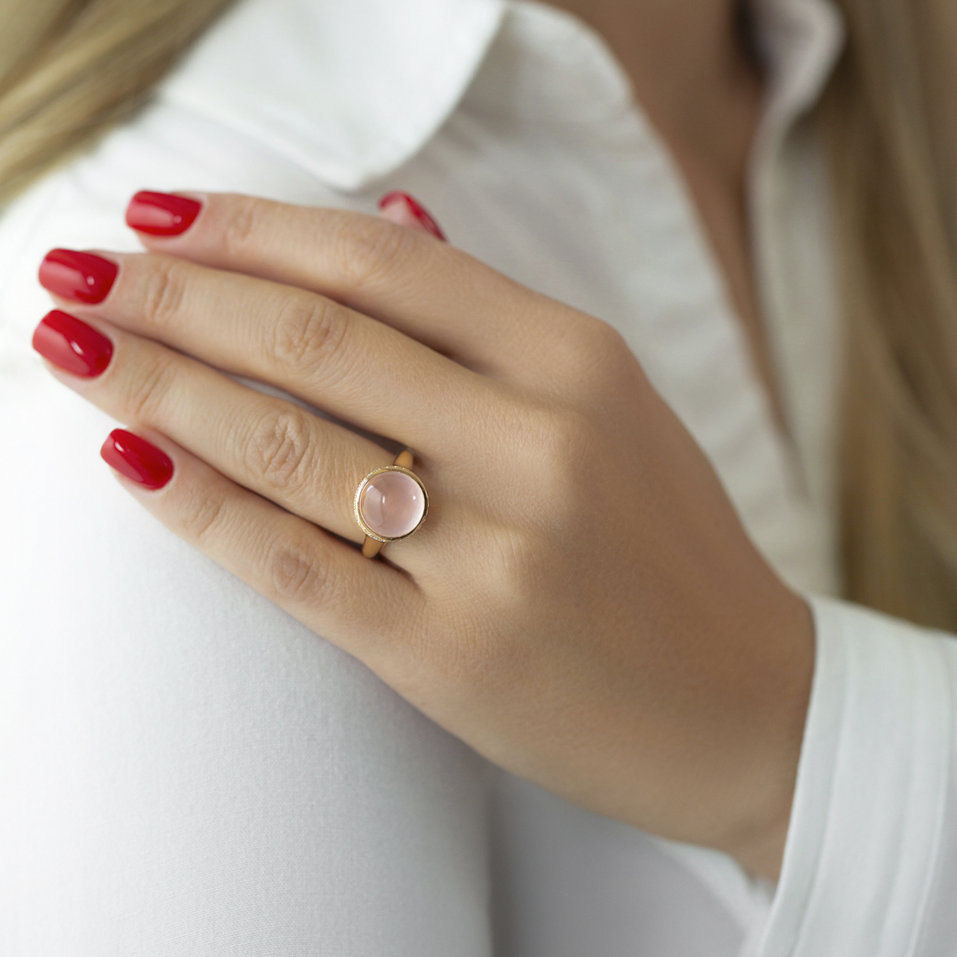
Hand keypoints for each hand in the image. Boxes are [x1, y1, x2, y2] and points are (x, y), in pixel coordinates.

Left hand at [32, 190, 813, 880]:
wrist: (747, 703)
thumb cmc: (669, 549)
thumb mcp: (613, 405)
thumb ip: (494, 319)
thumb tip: (387, 214)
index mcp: (579, 362)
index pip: (380, 261)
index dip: (252, 227)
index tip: (160, 213)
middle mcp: (539, 443)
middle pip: (314, 340)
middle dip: (175, 295)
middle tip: (80, 271)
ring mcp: (496, 555)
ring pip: (289, 444)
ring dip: (159, 386)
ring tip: (75, 347)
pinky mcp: (454, 658)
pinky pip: (295, 566)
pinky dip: (199, 507)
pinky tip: (127, 458)